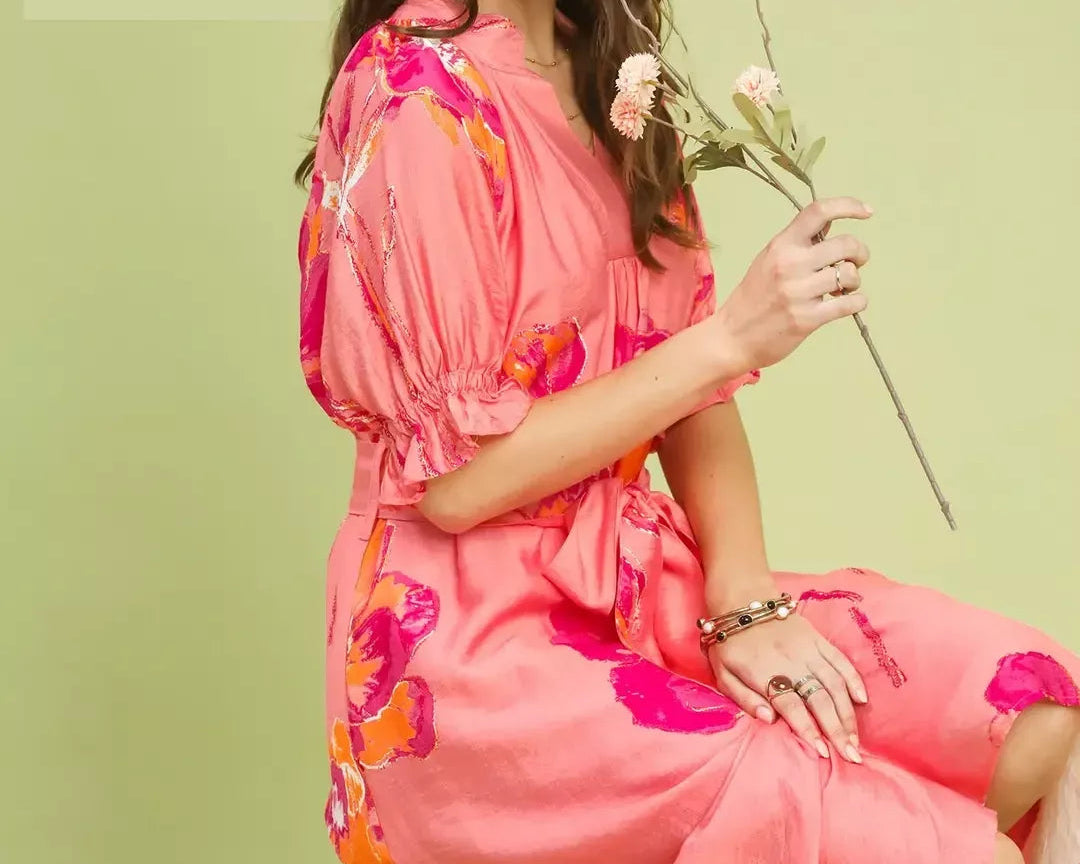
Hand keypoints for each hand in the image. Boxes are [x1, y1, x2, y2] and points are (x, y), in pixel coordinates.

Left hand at [708, 612, 868, 763]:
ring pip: (834, 684)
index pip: (791, 706)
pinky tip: (862, 700)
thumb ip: (743, 698)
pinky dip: (853, 680)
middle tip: (850, 756)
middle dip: (836, 730)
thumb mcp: (721, 672)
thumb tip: (768, 720)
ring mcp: (807, 650)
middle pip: (819, 699)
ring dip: (847, 713)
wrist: (741, 599)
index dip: (807, 729)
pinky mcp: (818, 639)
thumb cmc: (729, 643)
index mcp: (764, 672)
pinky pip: (840, 660)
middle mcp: (790, 662)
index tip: (822, 752)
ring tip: (855, 739)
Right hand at [713, 196, 872, 371]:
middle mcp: (790, 264)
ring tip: (844, 288)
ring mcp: (798, 292)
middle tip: (856, 262)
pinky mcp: (807, 319)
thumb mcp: (768, 261)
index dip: (848, 206)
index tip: (867, 212)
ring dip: (855, 280)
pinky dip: (858, 302)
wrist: (731, 337)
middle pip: (846, 244)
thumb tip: (830, 228)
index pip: (818, 211)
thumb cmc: (752, 298)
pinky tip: (849, 303)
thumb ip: (797, 244)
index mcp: (781, 245)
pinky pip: (850, 303)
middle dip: (860, 252)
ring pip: (850, 274)